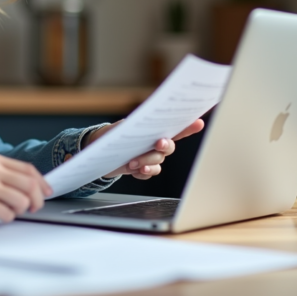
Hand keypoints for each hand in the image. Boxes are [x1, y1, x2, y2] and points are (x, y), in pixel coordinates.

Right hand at [0, 152, 51, 221]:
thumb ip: (3, 172)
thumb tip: (30, 186)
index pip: (28, 169)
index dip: (41, 183)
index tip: (46, 192)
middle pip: (29, 185)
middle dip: (37, 200)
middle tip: (34, 207)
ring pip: (21, 201)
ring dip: (19, 210)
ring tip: (7, 210)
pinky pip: (8, 215)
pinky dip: (6, 218)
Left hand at [84, 119, 204, 179]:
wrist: (98, 153)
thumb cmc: (112, 136)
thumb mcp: (121, 129)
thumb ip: (135, 129)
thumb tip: (146, 131)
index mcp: (153, 129)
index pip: (175, 127)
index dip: (189, 125)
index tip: (198, 122)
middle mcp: (155, 143)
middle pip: (169, 147)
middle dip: (165, 145)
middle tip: (158, 143)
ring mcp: (151, 157)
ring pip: (158, 161)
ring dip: (147, 161)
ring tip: (132, 162)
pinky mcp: (144, 169)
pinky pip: (150, 173)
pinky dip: (142, 172)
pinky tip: (133, 170)